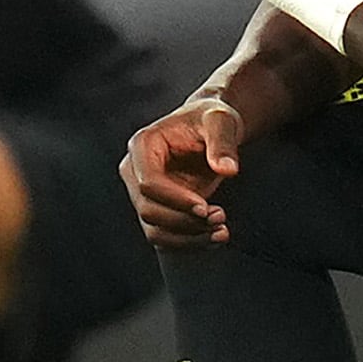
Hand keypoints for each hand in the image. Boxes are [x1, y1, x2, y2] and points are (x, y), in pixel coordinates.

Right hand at [120, 96, 244, 247]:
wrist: (209, 128)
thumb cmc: (211, 119)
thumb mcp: (220, 121)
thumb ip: (223, 143)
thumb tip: (228, 170)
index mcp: (142, 145)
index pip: (148, 183)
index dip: (175, 200)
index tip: (206, 207)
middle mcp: (134, 171)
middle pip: (148, 210)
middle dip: (185, 221)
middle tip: (221, 218)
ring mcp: (142, 193)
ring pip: (154, 230)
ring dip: (188, 238)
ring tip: (221, 232)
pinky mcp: (157, 208)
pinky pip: (165, 236)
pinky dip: (189, 242)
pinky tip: (215, 237)